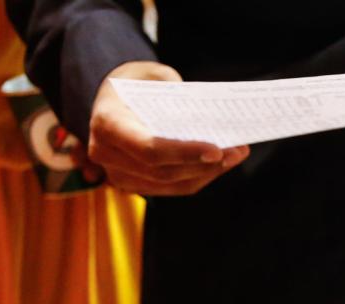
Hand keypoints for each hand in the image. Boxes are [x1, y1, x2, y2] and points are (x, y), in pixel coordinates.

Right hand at [87, 61, 248, 195]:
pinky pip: (174, 187)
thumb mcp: (152, 74)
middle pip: (164, 171)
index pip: (149, 148)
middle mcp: (107, 153)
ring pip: (173, 184)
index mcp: (108, 123)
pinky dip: (200, 175)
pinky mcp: (136, 183)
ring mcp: (118, 174)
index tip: (217, 150)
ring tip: (236, 154)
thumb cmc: (135, 82)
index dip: (185, 153)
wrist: (113, 98)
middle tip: (238, 150)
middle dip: (205, 164)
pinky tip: (221, 162)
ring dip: (209, 172)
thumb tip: (207, 117)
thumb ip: (176, 94)